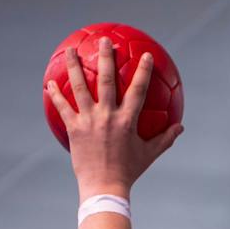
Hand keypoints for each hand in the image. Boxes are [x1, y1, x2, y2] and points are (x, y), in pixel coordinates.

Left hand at [48, 38, 182, 197]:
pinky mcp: (74, 128)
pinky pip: (63, 107)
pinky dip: (55, 94)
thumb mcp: (149, 155)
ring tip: (70, 50)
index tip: (145, 55)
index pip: (138, 90)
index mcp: (127, 121)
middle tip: (104, 40)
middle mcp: (107, 116)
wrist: (105, 187)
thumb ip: (165, 139)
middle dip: (106, 57)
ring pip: (80, 87)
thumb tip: (181, 127)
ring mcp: (89, 121)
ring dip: (74, 67)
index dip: (143, 71)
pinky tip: (49, 83)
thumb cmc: (128, 172)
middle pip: (106, 80)